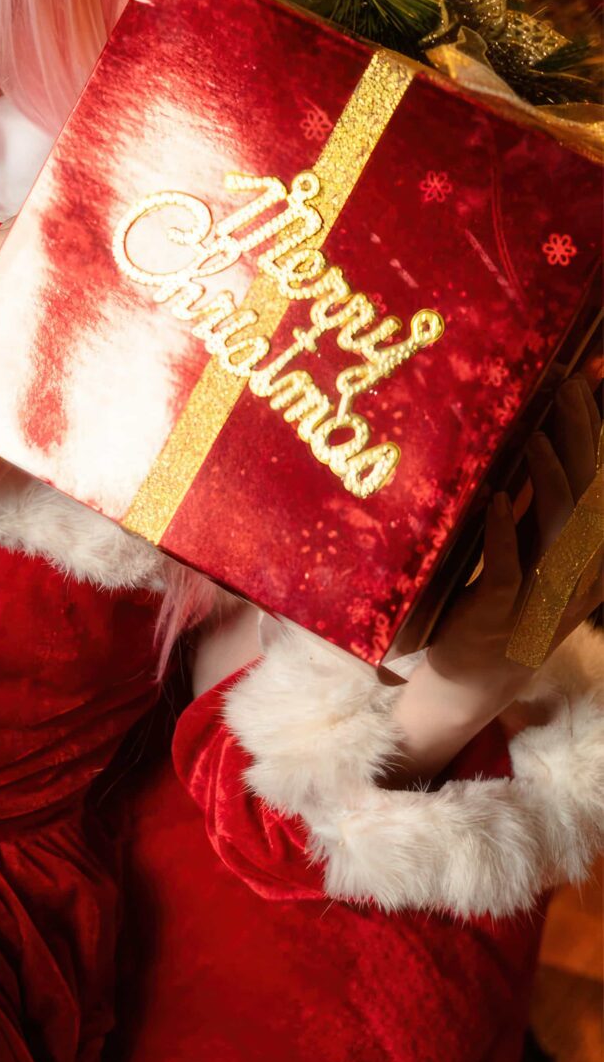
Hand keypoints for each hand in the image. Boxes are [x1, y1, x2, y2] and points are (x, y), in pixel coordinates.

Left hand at [425, 374, 601, 704]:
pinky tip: (494, 500)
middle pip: (588, 497)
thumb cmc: (498, 604)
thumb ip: (534, 503)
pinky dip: (502, 532)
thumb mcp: (524, 548)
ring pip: (559, 531)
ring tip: (533, 437)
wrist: (471, 679)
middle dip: (580, 440)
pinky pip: (507, 570)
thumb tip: (537, 437)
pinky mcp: (499, 615)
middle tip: (564, 390)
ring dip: (549, 478)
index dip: (595, 433)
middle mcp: (573, 574)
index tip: (582, 382)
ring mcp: (539, 596)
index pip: (599, 484)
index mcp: (583, 554)